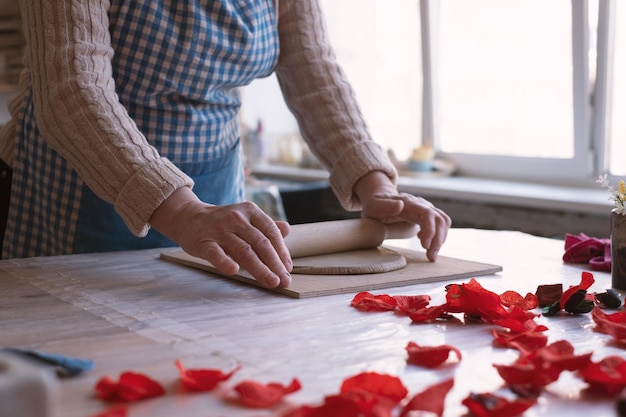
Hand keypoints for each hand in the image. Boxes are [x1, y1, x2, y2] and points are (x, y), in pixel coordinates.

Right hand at [150, 187, 292, 287]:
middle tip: (284, 281)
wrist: (188, 217)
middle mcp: (236, 219)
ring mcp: (219, 230)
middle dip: (275, 264)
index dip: (281, 251)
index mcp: (250, 212)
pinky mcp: (203, 242)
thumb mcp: (245, 218)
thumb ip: (265, 226)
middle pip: (260, 244)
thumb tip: (287, 229)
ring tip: (271, 282)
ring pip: (243, 251)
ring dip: (260, 268)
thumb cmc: (222, 222)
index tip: (288, 269)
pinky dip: (225, 262)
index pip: (270, 232)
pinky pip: (215, 253)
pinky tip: (234, 271)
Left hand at [354, 171, 450, 260]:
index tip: (425, 246)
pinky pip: (440, 224)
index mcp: (408, 203)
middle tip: (430, 256)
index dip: (430, 230)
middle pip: (439, 219)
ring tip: (430, 254)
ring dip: (440, 240)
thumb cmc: (375, 205)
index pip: (427, 214)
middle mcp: (420, 204)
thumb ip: (385, 206)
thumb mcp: (374, 206)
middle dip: (438, 240)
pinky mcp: (427, 215)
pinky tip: (426, 243)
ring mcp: (425, 208)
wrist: (379, 198)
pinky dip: (438, 236)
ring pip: (443, 222)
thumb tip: (400, 205)